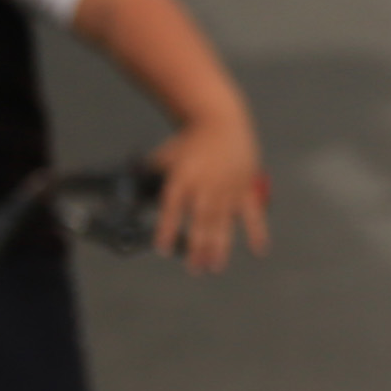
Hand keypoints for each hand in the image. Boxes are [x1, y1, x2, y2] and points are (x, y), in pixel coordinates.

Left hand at [150, 114, 268, 272]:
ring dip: (220, 247)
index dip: (168, 230)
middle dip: (196, 247)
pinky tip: (258, 249)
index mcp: (183, 178)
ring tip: (215, 266)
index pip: (172, 209)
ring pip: (224, 222)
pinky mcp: (246, 187)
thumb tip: (131, 184)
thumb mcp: (165, 155)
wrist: (220, 121)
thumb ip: (150, 173)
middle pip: (200, 222)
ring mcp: (229, 188)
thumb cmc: (190, 140)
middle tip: (194, 269)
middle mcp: (206, 185)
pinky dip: (257, 231)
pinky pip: (254, 213)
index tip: (164, 249)